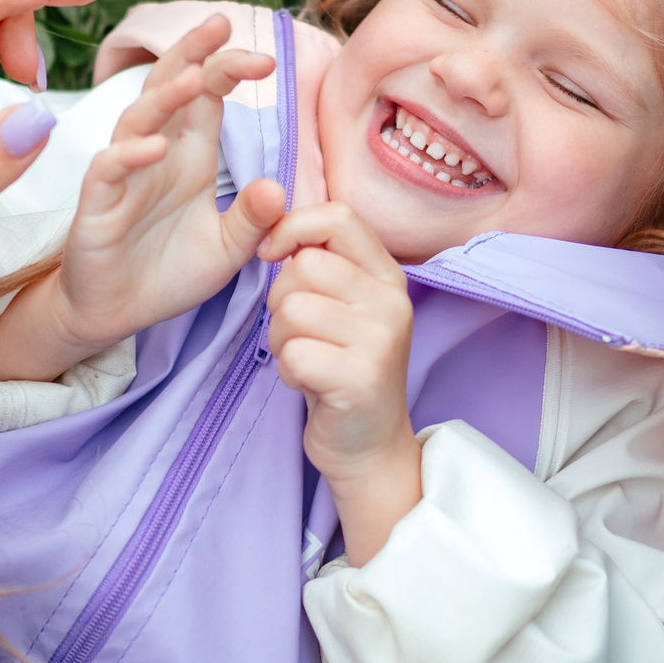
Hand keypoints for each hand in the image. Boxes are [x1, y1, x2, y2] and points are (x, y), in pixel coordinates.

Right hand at [0, 15, 283, 380]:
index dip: (229, 69)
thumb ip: (253, 219)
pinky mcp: (97, 206)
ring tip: (193, 77)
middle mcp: (156, 153)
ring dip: (164, 96)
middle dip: (193, 53)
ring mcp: (124, 175)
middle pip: (170, 87)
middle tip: (219, 22)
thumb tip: (277, 187)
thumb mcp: (228, 249)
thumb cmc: (168, 273)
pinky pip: (109, 170)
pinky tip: (155, 147)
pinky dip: (129, 155)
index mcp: (190, 154)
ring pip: (138, 119)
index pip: (208, 95)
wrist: (116, 315)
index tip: (268, 59)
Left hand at [257, 202, 418, 562]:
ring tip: (305, 360)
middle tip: (300, 334)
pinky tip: (310, 384)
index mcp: (387, 276)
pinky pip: (293, 353)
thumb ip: (322, 264)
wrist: (368, 446)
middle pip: (304, 266)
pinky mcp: (361, 379)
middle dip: (280, 300)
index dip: (293, 227)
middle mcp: (391, 302)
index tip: (272, 253)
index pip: (339, 216)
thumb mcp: (344, 307)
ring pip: (292, 309)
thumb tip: (271, 226)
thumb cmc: (341, 368)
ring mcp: (381, 340)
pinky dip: (288, 371)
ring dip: (281, 339)